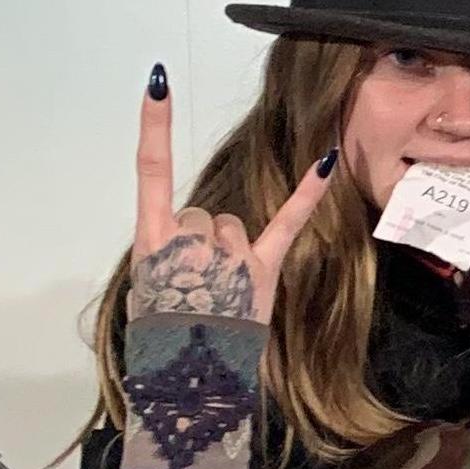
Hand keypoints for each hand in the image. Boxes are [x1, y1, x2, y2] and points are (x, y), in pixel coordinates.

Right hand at [127, 70, 338, 327]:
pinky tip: (326, 159)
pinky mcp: (264, 269)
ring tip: (220, 292)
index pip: (151, 170)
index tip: (159, 84)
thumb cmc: (162, 340)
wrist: (190, 384)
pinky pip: (288, 222)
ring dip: (229, 251)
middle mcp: (191, 241)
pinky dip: (308, 192)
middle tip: (195, 287)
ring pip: (233, 225)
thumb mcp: (142, 291)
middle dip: (199, 243)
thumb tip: (181, 245)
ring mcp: (230, 255)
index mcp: (151, 241)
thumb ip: (160, 255)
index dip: (154, 126)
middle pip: (202, 214)